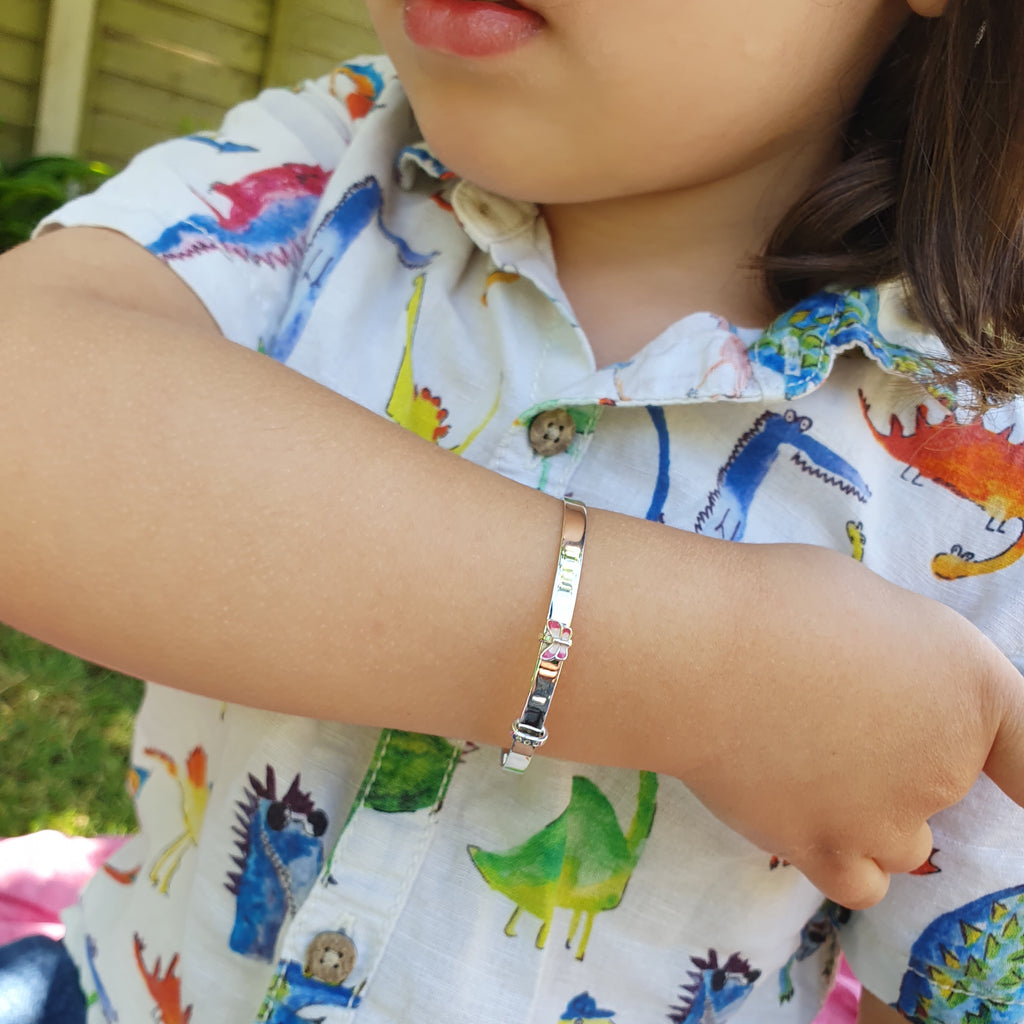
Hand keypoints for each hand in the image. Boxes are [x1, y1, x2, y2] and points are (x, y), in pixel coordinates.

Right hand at [664, 541, 1023, 909]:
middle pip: (945, 785)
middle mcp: (947, 765)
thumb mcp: (866, 604)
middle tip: (825, 716)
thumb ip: (897, 658)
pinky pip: (860, 882)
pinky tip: (803, 819)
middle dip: (899, 760)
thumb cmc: (777, 601)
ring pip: (906, 843)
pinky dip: (840, 859)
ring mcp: (889, 819)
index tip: (1015, 785)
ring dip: (871, 816)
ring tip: (804, 767)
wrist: (698, 650)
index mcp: (970, 687)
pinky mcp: (825, 852)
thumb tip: (875, 681)